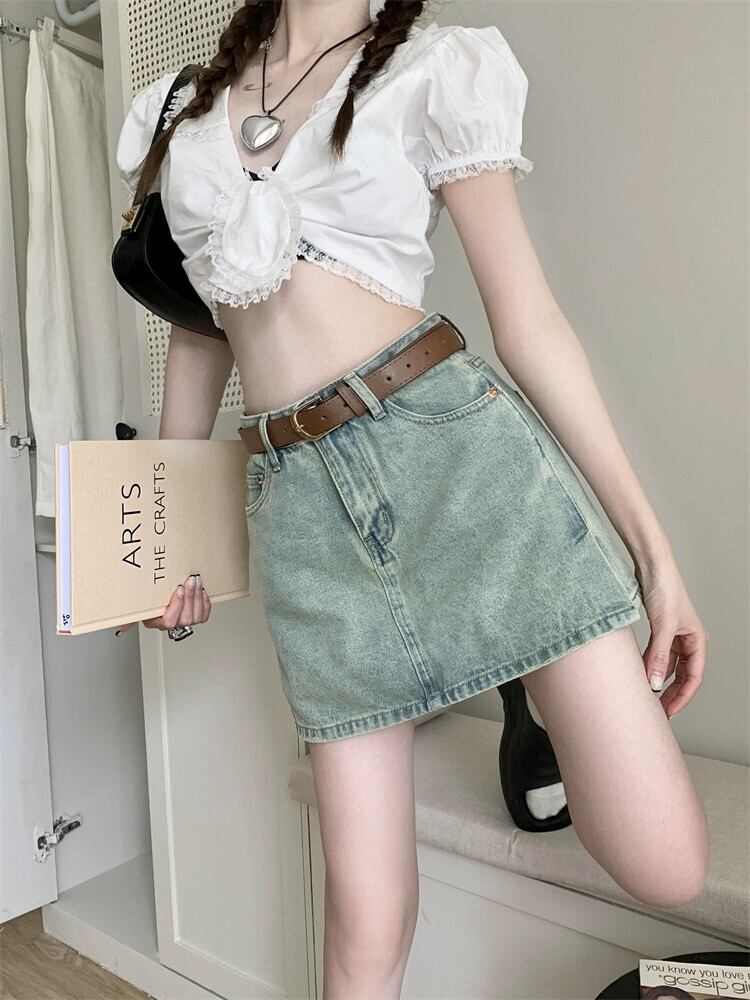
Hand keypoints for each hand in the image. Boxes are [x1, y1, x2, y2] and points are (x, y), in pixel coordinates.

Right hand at [115, 573, 211, 635]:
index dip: (176, 606)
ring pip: (196, 617)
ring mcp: (185, 621)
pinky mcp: (196, 617)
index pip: (169, 621)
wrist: (160, 596)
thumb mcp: (137, 606)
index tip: (178, 589)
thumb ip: (128, 616)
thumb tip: (122, 627)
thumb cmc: (148, 600)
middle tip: (190, 581)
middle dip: (190, 597)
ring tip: (196, 582)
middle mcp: (172, 624)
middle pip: (185, 618)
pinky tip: (202, 592)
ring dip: (198, 597)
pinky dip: (205, 603)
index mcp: (157, 622)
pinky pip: (204, 615)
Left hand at [636, 558, 707, 719]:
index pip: (694, 677)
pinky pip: (656, 654)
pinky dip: (649, 665)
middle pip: (682, 675)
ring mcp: (672, 635)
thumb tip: (655, 683)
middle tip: (656, 711)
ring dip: (659, 680)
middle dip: (670, 693)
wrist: (651, 565)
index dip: (682, 697)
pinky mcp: (658, 630)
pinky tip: (640, 674)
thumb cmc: (665, 589)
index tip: (668, 711)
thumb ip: (659, 656)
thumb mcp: (663, 626)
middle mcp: (688, 640)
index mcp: (697, 640)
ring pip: (668, 666)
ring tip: (646, 696)